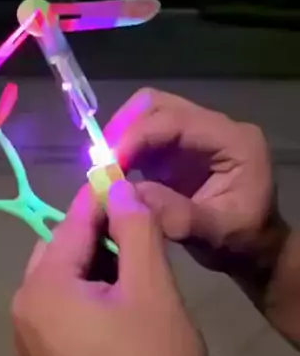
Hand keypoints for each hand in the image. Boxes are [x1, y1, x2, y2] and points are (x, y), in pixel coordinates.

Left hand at [12, 180, 222, 355]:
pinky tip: (121, 300)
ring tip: (136, 266)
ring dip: (95, 264)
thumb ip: (134, 228)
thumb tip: (117, 187)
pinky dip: (87, 293)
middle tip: (140, 231)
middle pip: (59, 249)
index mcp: (40, 290)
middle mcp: (22, 311)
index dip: (100, 196)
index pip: (71, 224)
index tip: (121, 172)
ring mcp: (29, 342)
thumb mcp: (152, 287)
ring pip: (60, 278)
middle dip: (98, 234)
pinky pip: (60, 308)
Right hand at [104, 88, 287, 303]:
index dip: (138, 137)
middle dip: (125, 129)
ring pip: (146, 116)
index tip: (109, 164)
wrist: (253, 250)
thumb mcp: (217, 234)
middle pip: (158, 105)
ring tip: (104, 171)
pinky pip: (142, 137)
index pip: (177, 121)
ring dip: (120, 138)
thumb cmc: (243, 242)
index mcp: (233, 140)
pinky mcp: (176, 148)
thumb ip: (178, 215)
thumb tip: (128, 195)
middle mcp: (213, 128)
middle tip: (101, 163)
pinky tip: (113, 175)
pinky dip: (124, 152)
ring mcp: (193, 135)